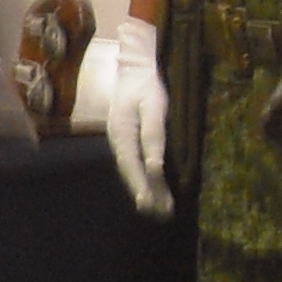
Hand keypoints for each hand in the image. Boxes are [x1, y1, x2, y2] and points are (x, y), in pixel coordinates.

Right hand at [107, 15, 173, 218]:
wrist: (134, 67)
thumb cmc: (146, 84)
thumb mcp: (153, 105)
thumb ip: (154, 136)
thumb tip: (155, 166)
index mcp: (121, 134)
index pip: (132, 166)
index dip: (142, 186)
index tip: (150, 205)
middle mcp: (118, 141)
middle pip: (131, 172)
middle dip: (145, 194)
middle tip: (160, 214)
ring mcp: (122, 141)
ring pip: (133, 170)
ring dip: (147, 189)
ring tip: (162, 209)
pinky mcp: (129, 139)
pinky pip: (136, 162)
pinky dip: (146, 177)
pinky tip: (156, 188)